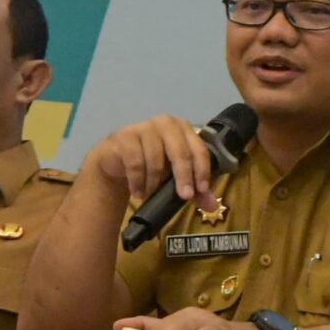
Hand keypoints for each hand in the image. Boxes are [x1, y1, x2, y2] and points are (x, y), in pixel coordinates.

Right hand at [82, 115, 214, 210]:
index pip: (199, 148)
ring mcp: (144, 127)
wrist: (117, 160)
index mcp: (183, 129)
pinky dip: (138, 181)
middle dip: (183, 176)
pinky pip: (135, 163)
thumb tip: (212, 206)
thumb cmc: (151, 165)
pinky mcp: (125, 137)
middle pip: (179, 152)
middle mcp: (166, 123)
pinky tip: (137, 192)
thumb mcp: (174, 177)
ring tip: (150, 195)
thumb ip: (195, 190)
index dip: (202, 169)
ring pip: (156, 160)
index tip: (202, 190)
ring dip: (154, 183)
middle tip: (184, 197)